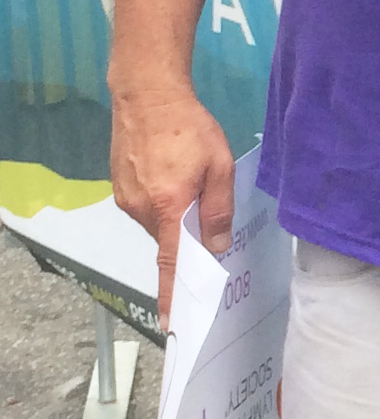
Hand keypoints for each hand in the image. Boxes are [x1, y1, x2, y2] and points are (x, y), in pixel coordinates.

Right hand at [109, 85, 235, 328]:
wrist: (147, 97)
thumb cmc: (190, 129)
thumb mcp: (220, 166)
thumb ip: (219, 208)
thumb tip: (218, 247)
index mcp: (168, 207)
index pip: (171, 262)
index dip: (173, 293)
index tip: (173, 322)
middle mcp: (141, 210)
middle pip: (168, 241)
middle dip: (186, 239)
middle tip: (206, 221)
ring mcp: (126, 199)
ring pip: (157, 223)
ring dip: (174, 216)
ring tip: (192, 185)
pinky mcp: (120, 188)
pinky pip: (146, 208)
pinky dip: (162, 203)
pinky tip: (173, 177)